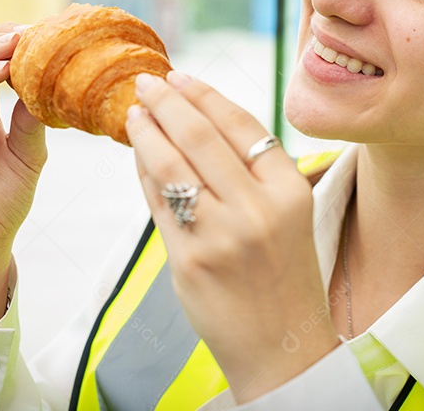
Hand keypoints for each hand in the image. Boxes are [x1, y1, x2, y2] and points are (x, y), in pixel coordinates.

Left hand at [126, 71, 339, 402]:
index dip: (205, 94)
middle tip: (146, 81)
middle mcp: (258, 208)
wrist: (281, 347)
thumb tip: (198, 120)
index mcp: (290, 190)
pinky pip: (158, 203)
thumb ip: (254, 172)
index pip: (241, 124)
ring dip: (147, 131)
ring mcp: (221, 235)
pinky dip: (143, 172)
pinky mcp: (189, 260)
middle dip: (168, 101)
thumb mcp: (289, 215)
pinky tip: (136, 155)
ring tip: (133, 111)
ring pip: (171, 164)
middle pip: (201, 136)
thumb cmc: (283, 274)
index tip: (181, 76)